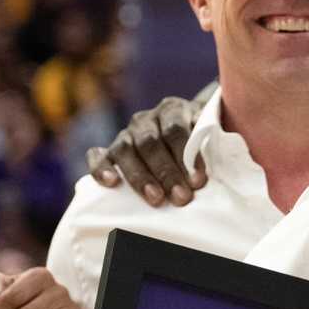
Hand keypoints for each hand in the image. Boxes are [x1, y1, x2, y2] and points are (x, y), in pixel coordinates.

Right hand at [86, 96, 203, 204]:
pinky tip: (111, 183)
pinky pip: (97, 155)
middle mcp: (146, 119)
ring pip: (125, 149)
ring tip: (155, 199)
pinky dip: (101, 168)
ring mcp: (125, 134)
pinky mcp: (109, 150)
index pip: (176, 130)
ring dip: (140, 176)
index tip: (198, 180)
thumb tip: (209, 173)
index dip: (186, 155)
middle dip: (166, 172)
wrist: (183, 133)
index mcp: (173, 110)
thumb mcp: (210, 137)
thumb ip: (211, 146)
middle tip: (181, 198)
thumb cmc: (200, 141)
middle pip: (150, 142)